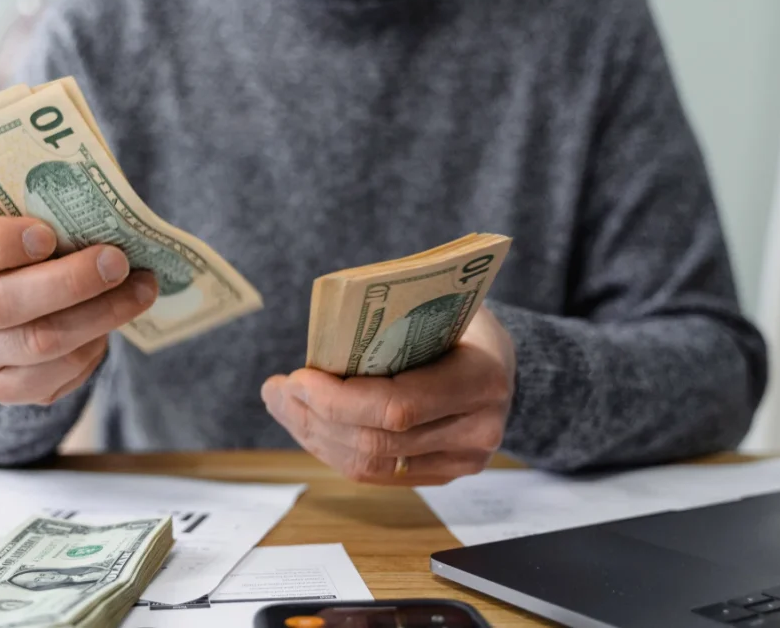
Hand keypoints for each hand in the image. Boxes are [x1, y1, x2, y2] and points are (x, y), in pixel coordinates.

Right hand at [0, 217, 157, 405]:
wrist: (15, 303)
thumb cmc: (24, 246)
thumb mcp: (20, 219)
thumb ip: (44, 211)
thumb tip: (105, 207)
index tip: (47, 233)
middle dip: (69, 282)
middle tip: (117, 262)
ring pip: (37, 343)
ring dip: (99, 315)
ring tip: (140, 289)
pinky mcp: (2, 388)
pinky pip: (53, 376)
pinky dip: (92, 348)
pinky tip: (112, 324)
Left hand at [262, 306, 515, 485]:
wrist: (502, 362)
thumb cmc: (463, 323)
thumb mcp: (438, 305)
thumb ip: (391, 321)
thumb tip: (321, 333)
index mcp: (481, 380)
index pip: (397, 407)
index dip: (338, 400)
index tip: (297, 377)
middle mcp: (477, 430)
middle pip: (376, 442)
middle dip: (314, 417)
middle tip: (276, 389)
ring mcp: (462, 461)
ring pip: (370, 465)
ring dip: (314, 436)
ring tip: (282, 404)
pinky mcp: (441, 475)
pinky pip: (376, 474)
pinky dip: (333, 449)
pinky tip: (308, 424)